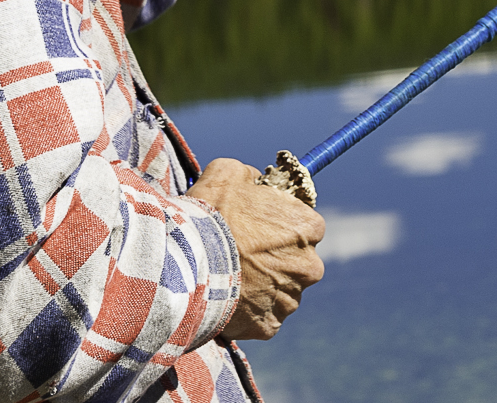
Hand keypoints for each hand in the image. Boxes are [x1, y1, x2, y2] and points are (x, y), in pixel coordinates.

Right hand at [186, 158, 326, 340]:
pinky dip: (249, 311)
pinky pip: (263, 317)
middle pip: (298, 261)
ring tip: (230, 277)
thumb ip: (251, 176)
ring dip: (262, 285)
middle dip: (276, 258)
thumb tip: (254, 180)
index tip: (261, 226)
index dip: (282, 225)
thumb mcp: (229, 172)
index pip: (306, 225)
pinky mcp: (269, 325)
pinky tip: (228, 297)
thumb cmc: (211, 215)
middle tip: (244, 253)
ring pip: (281, 291)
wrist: (187, 263)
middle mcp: (309, 266)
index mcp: (308, 228)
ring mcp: (290, 299)